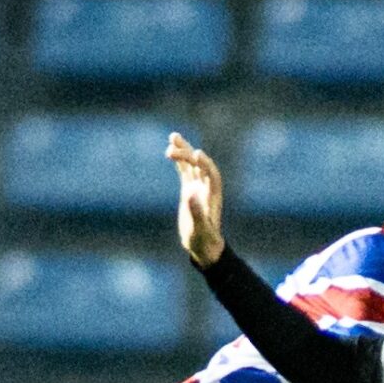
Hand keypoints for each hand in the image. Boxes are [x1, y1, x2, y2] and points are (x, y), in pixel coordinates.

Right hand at [167, 132, 224, 266]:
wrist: (203, 246)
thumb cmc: (204, 240)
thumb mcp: (200, 229)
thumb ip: (197, 213)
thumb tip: (190, 195)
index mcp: (213, 195)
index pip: (212, 174)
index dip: (205, 163)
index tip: (196, 154)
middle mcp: (206, 188)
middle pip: (199, 166)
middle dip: (187, 155)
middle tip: (171, 148)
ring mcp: (197, 187)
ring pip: (191, 165)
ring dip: (183, 151)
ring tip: (172, 136)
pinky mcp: (189, 190)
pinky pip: (185, 172)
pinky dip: (179, 161)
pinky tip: (170, 150)